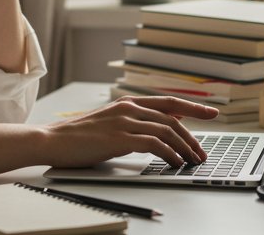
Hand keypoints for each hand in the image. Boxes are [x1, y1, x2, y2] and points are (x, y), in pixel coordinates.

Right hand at [40, 95, 218, 168]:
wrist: (52, 140)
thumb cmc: (78, 137)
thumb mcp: (109, 123)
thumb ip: (132, 122)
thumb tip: (157, 129)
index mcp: (127, 102)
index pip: (168, 102)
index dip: (192, 107)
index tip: (211, 112)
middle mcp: (128, 107)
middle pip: (172, 117)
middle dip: (193, 135)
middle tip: (203, 151)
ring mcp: (124, 121)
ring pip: (167, 130)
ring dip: (185, 147)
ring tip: (192, 160)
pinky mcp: (119, 138)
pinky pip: (155, 144)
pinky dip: (169, 154)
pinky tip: (174, 162)